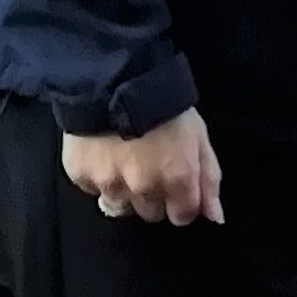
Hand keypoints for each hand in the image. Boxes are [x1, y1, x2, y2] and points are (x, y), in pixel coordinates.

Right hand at [61, 108, 223, 225]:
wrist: (116, 79)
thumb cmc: (166, 104)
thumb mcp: (199, 136)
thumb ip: (208, 179)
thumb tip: (215, 218)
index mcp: (177, 180)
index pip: (181, 217)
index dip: (181, 202)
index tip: (176, 186)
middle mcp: (143, 189)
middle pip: (150, 214)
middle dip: (152, 196)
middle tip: (148, 166)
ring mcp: (109, 184)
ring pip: (119, 207)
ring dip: (123, 191)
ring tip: (123, 161)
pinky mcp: (81, 175)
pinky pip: (92, 189)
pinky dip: (97, 177)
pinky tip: (102, 152)